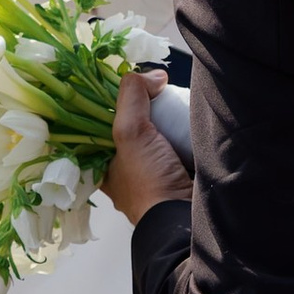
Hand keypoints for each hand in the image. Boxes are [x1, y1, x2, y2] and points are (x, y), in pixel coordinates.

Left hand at [106, 69, 191, 224]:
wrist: (185, 217)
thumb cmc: (149, 182)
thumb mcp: (129, 132)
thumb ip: (132, 96)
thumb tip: (153, 76)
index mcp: (103, 163)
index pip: (102, 123)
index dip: (113, 101)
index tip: (128, 82)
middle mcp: (126, 168)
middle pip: (133, 126)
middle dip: (146, 108)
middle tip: (157, 88)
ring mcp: (154, 172)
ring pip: (158, 133)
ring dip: (168, 118)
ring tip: (176, 98)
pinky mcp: (178, 173)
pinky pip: (179, 143)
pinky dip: (184, 131)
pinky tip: (190, 116)